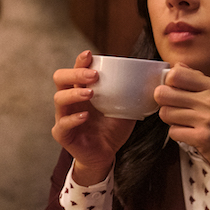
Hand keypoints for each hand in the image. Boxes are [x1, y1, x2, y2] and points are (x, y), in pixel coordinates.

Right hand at [51, 51, 136, 185]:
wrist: (106, 154)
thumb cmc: (112, 129)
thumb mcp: (124, 108)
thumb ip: (130, 94)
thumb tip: (151, 78)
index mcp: (81, 90)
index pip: (75, 70)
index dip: (79, 61)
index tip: (90, 55)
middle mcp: (69, 101)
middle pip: (60, 78)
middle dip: (75, 73)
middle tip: (94, 75)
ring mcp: (63, 116)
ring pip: (59, 98)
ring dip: (75, 93)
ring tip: (91, 93)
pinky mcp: (63, 134)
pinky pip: (62, 124)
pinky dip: (73, 119)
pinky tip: (85, 116)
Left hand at [155, 64, 209, 188]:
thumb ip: (199, 81)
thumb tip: (177, 66)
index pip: (176, 74)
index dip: (169, 85)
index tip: (175, 94)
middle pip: (164, 94)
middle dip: (165, 104)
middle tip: (177, 112)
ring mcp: (207, 119)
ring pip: (165, 113)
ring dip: (172, 122)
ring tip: (187, 125)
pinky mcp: (203, 137)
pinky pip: (173, 132)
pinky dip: (179, 136)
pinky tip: (191, 137)